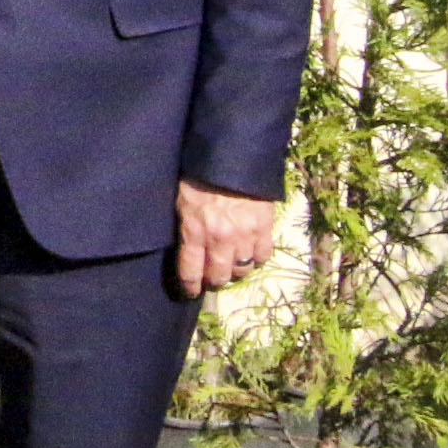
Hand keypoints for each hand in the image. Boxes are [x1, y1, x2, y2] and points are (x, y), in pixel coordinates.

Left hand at [171, 178, 276, 297]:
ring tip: (231, 264)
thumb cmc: (199, 174)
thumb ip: (185, 226)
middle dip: (214, 280)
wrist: (233, 156)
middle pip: (218, 276)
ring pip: (242, 269)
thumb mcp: (182, 200)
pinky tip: (251, 253)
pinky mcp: (264, 228)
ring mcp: (244, 235)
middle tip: (212, 276)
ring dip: (235, 270)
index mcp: (195, 231)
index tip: (190, 291)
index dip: (190, 286)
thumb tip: (186, 247)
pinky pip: (263, 256)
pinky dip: (257, 258)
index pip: (190, 271)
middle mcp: (220, 239)